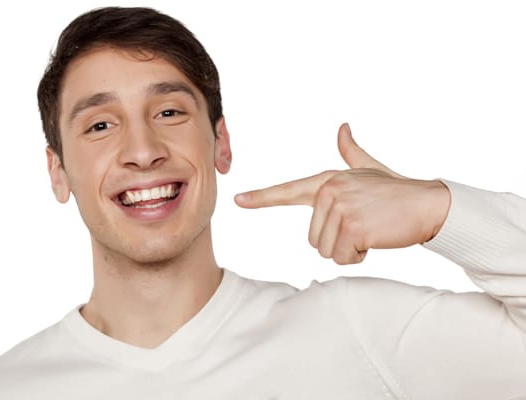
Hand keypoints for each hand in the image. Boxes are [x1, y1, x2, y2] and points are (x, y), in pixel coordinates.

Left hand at [235, 123, 450, 264]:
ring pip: (326, 250)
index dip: (262, 197)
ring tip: (370, 230)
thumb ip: (351, 153)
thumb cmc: (396, 191)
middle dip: (339, 241)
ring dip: (350, 250)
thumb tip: (343, 128)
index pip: (288, 190)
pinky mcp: (352, 225)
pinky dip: (359, 256)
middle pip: (313, 239)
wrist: (428, 202)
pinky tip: (376, 239)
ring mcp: (340, 206)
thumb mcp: (369, 170)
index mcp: (327, 180)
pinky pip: (343, 257)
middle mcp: (329, 190)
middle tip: (364, 225)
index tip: (239, 200)